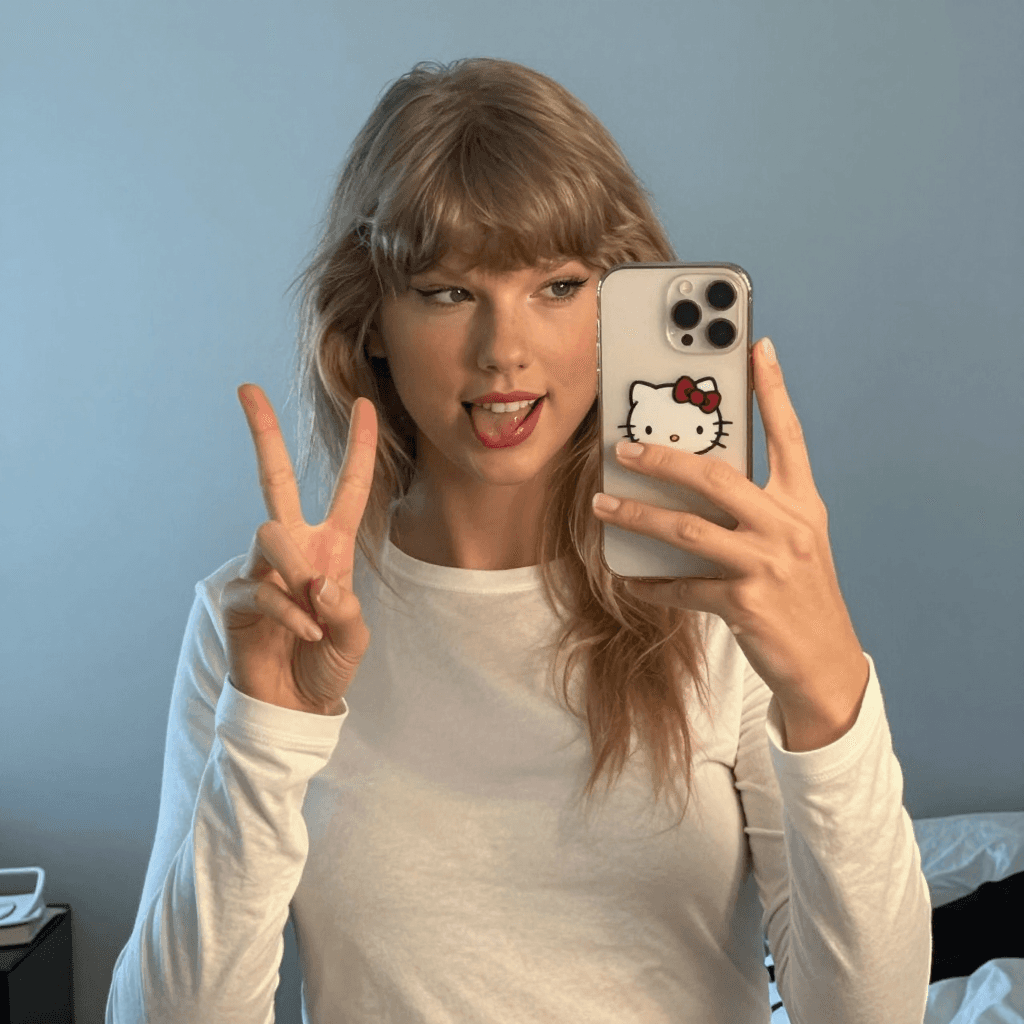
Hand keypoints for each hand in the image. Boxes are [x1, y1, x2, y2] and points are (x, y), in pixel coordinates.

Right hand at [221, 384, 377, 714]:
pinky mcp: (237, 594)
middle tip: (246, 389)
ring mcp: (263, 566)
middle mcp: (295, 546)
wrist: (295, 704)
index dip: (360, 448)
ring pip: (271, 531)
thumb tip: (317, 580)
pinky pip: (263, 586)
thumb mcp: (355, 636)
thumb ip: (345, 607)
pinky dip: (291, 611)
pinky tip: (308, 633)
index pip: (350, 488)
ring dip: (297, 570)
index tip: (367, 404)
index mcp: (332, 547)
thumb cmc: (327, 663)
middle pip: (275, 477)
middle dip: (263, 432)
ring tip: (316, 614)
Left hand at [591, 338, 867, 738]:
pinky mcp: (747, 603)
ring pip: (688, 529)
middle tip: (622, 448)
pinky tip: (631, 578)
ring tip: (602, 506)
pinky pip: (684, 586)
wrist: (824, 663)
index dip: (772, 389)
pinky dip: (653, 583)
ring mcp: (768, 564)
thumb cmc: (801, 593)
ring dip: (638, 516)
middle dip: (663, 457)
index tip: (754, 346)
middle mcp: (789, 526)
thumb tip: (694, 480)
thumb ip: (757, 507)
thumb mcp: (794, 540)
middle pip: (718, 476)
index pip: (788, 435)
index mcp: (803, 503)